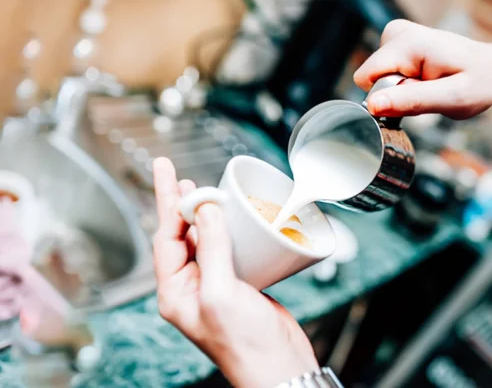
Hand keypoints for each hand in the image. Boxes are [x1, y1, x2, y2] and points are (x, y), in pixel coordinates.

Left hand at [152, 158, 318, 387]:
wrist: (279, 365)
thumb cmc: (246, 345)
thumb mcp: (221, 293)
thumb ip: (212, 249)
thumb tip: (205, 209)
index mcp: (176, 292)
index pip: (165, 237)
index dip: (168, 202)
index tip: (167, 172)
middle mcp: (191, 286)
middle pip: (181, 234)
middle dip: (179, 203)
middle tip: (175, 172)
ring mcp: (214, 284)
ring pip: (204, 239)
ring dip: (204, 213)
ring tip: (200, 187)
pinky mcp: (238, 283)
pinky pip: (227, 249)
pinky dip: (229, 229)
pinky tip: (234, 217)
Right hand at [354, 19, 491, 119]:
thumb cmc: (478, 83)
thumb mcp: (451, 98)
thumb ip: (411, 101)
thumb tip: (373, 105)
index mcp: (408, 43)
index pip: (366, 78)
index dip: (387, 97)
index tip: (417, 96)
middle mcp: (397, 32)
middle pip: (370, 78)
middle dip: (395, 94)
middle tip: (428, 92)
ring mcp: (396, 35)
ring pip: (376, 77)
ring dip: (401, 90)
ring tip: (430, 85)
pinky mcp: (397, 42)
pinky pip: (383, 72)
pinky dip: (403, 83)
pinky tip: (425, 79)